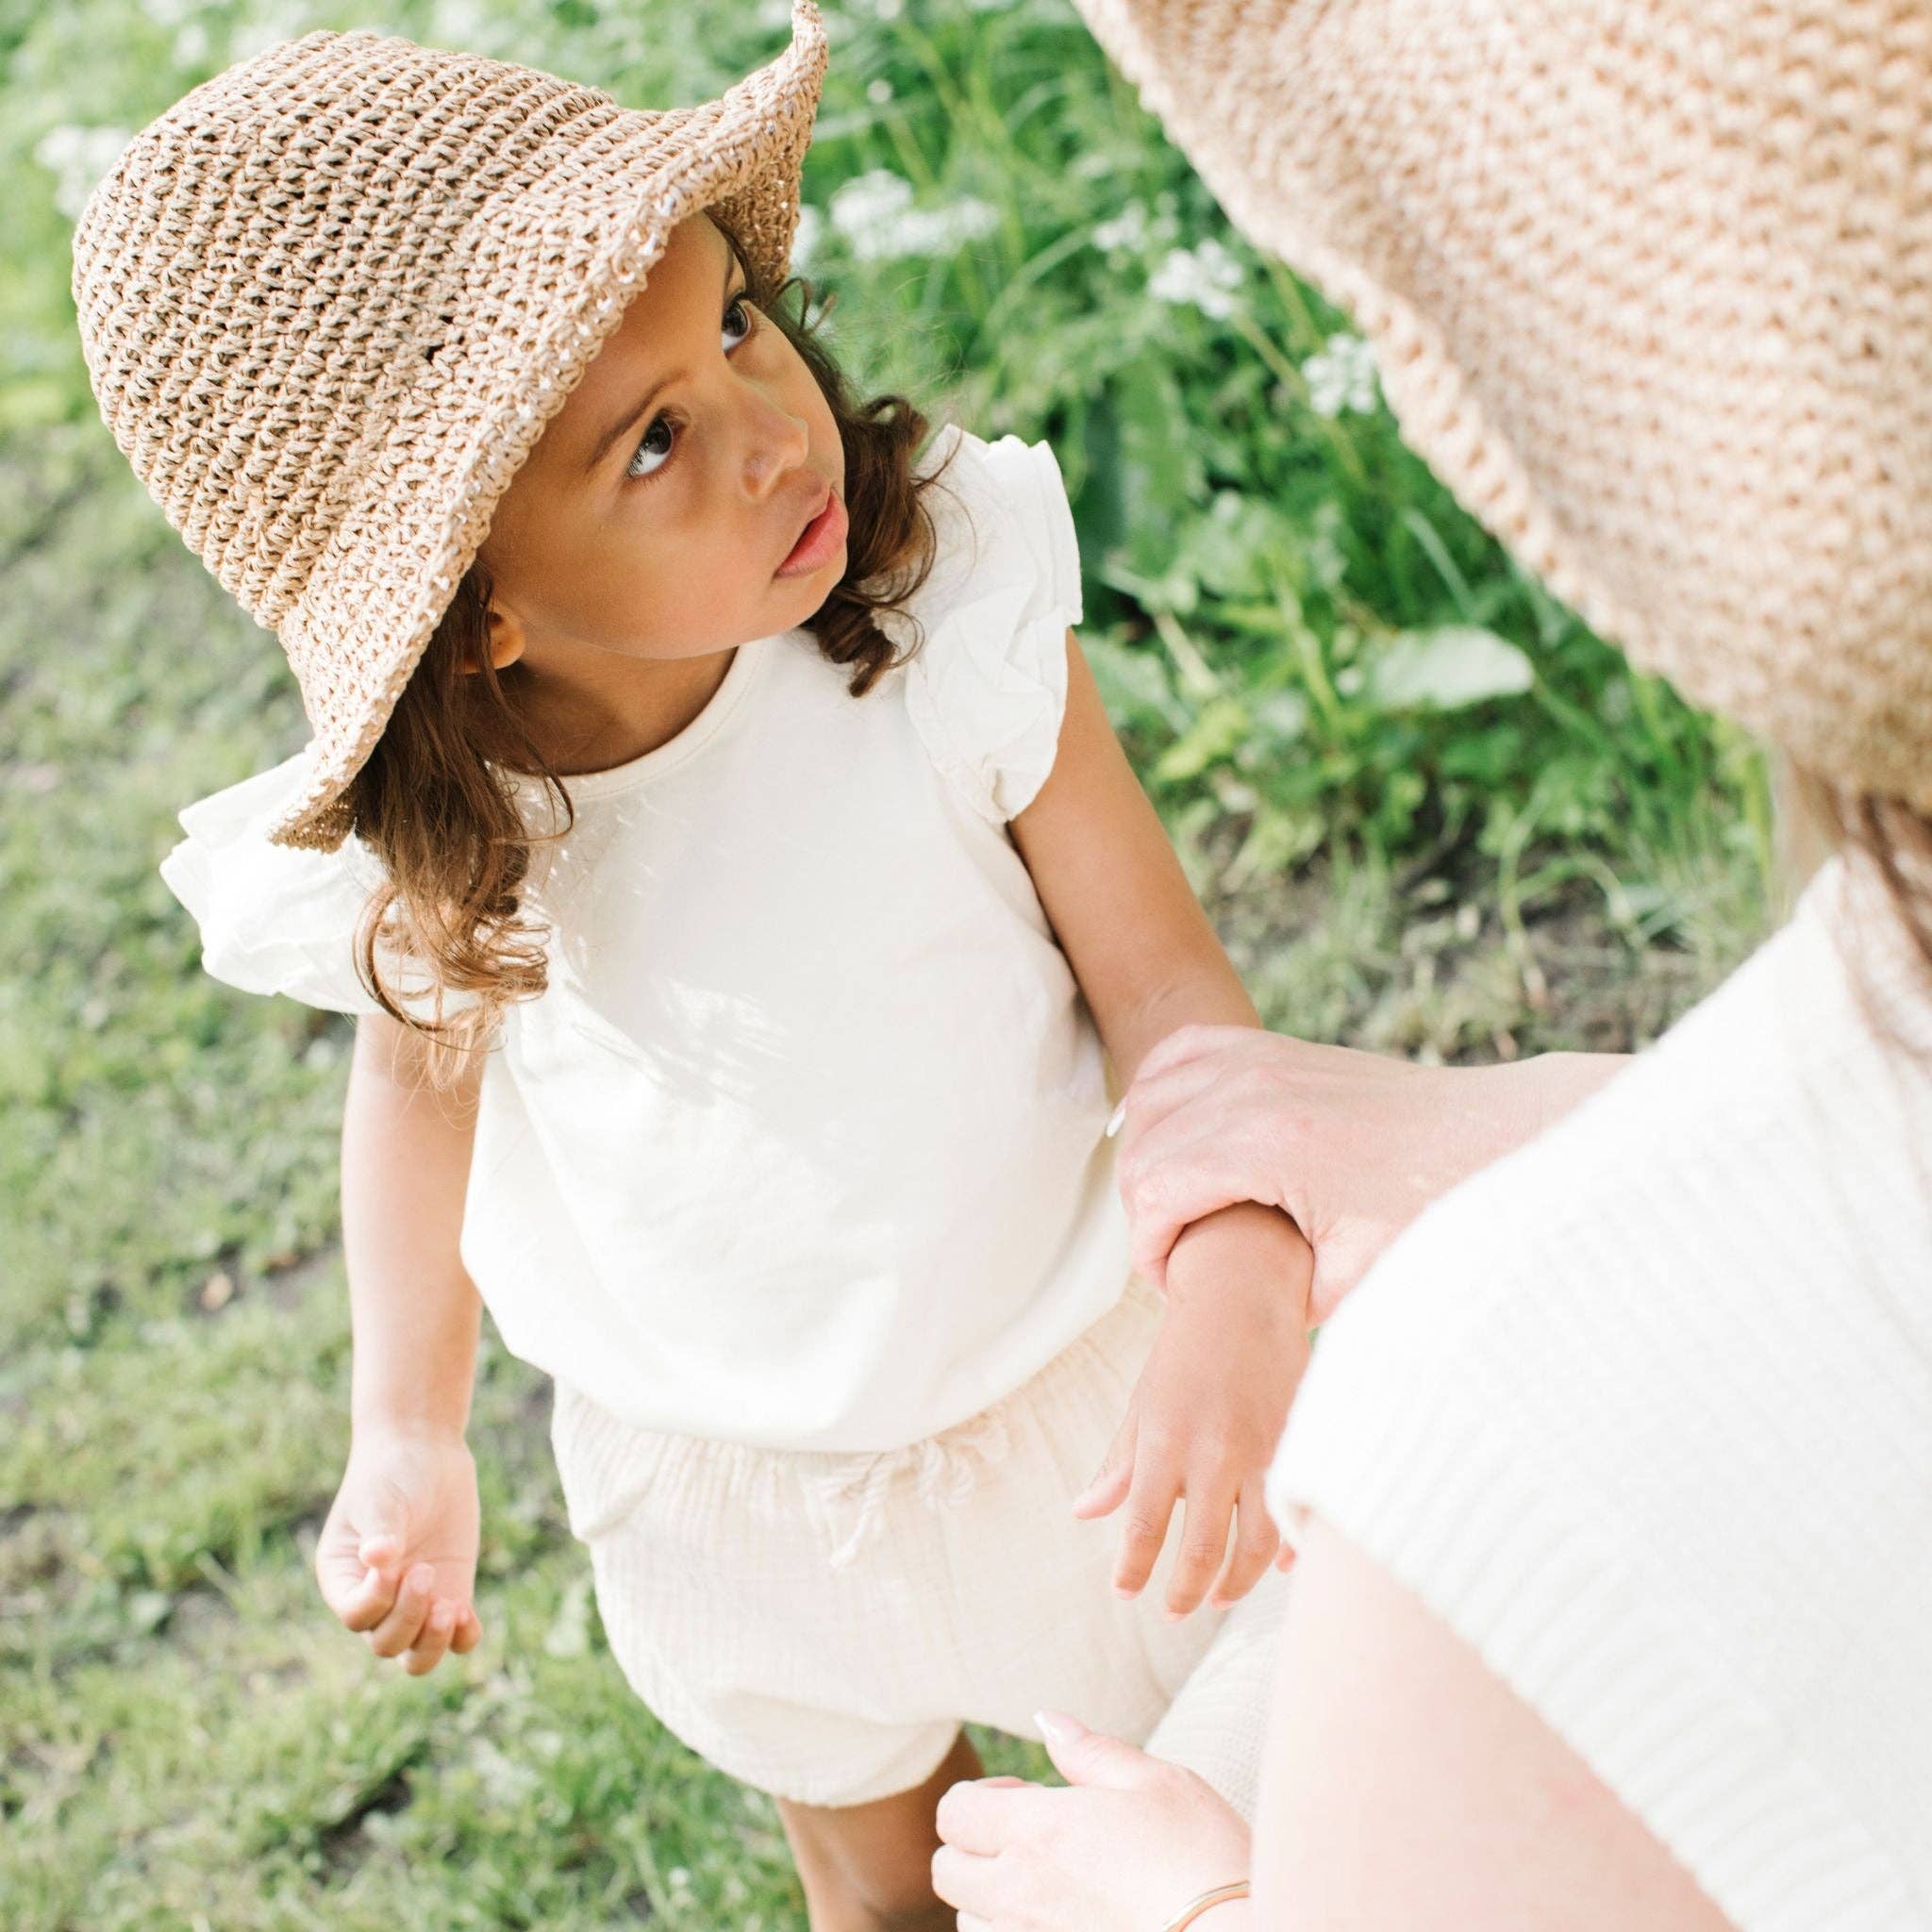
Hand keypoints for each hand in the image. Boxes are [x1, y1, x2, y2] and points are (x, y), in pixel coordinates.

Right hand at [315, 1422, 482, 1674]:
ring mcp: (413, 1603)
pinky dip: (463, 1637)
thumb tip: (378, 1559)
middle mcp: (375, 1600)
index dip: (377, 1601)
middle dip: (408, 1617)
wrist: (425, 1452)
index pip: (355, 1616)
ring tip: (452, 1609)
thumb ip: (382, 1531)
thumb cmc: (392, 1473)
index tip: (399, 1565)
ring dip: (433, 1643)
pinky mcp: (449, 1595)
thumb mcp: (383, 1499)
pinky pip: (456, 1640)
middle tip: (426, 1571)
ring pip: (417, 1658)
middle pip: (385, 1644)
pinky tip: (468, 1614)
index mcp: (343, 1579)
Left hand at [933, 1711, 1251, 1931]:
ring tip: (1045, 1885)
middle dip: (974, 1846)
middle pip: (947, 1870)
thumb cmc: (1202, 1855)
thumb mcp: (1155, 1781)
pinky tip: (1060, 1919)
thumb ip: (1089, 1751)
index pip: (954, 1812)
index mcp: (1038, 1830)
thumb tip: (1045, 1719)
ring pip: (970, 1921)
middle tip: (1028, 1838)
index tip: (1022, 1797)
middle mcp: (1019, 1892)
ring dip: (990, 1898)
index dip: (980, 1797)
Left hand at [1074, 1203, 1311, 1615]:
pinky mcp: (1299, 1444)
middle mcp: (1215, 1452)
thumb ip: (1119, 1466)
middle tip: (1175, 1610)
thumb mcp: (1142, 1407)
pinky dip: (1291, 1548)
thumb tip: (1084, 1513)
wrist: (1242, 1299)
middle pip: (1203, 1550)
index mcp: (1165, 1442)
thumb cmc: (1183, 1357)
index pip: (1144, 1526)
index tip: (1127, 1593)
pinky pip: (1299, 1513)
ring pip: (1259, 1543)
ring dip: (1238, 1582)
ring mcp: (1263, 1450)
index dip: (1134, 1569)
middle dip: (1186, 1592)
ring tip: (1221, 1597)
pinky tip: (1278, 1566)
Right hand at [1118, 1027, 1623, 1317]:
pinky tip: (1179, 1134)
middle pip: (1142, 1146)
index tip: (1173, 1283)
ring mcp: (1262, 1056)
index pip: (1154, 1189)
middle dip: (1143, 1209)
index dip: (1148, 1248)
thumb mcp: (1356, 1280)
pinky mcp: (1275, 1045)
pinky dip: (1164, 1090)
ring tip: (1179, 1204)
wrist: (1495, 1137)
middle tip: (1177, 1256)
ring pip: (1149, 1095)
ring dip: (1147, 1151)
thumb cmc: (1436, 1209)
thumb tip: (1227, 1314)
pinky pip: (1181, 1051)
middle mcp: (1254, 1087)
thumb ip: (1280, 1297)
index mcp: (1268, 1143)